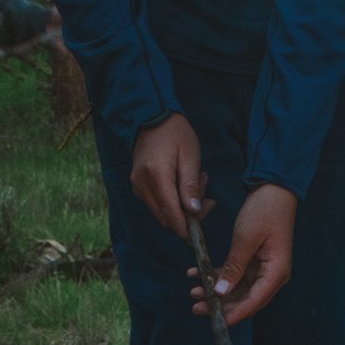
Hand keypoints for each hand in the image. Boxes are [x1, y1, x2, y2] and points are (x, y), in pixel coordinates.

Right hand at [131, 113, 206, 237]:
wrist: (152, 117)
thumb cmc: (176, 133)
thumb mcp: (190, 155)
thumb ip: (190, 185)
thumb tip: (193, 211)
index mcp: (156, 175)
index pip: (171, 213)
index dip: (186, 226)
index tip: (201, 226)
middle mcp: (142, 184)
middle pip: (166, 217)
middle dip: (188, 215)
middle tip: (206, 196)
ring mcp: (137, 185)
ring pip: (161, 213)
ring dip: (181, 207)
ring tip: (196, 183)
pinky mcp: (138, 185)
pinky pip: (156, 204)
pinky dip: (172, 201)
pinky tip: (183, 184)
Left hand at [190, 184, 296, 323]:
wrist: (274, 188)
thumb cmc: (265, 211)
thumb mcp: (245, 239)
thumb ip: (233, 268)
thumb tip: (220, 293)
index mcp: (275, 273)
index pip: (253, 303)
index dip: (233, 314)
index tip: (213, 321)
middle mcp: (271, 276)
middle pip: (245, 301)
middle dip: (220, 306)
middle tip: (195, 307)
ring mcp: (262, 269)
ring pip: (237, 290)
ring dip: (215, 292)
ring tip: (192, 291)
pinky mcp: (254, 262)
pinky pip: (234, 276)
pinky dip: (217, 276)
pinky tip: (197, 274)